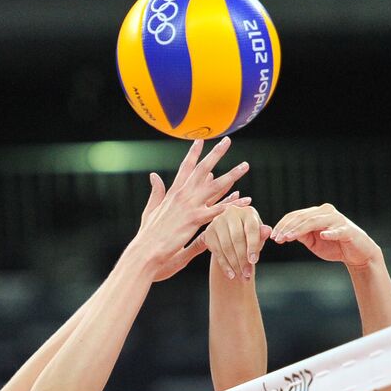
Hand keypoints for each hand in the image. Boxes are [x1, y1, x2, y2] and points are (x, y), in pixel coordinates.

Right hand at [133, 137, 250, 281]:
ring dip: (231, 175)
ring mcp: (189, 206)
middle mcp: (182, 195)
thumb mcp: (151, 210)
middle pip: (202, 170)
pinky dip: (232, 204)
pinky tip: (245, 200)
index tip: (200, 140)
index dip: (193, 153)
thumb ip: (156, 192)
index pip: (185, 168)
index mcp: (172, 193)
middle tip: (227, 141)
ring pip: (215, 186)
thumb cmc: (148, 234)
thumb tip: (153, 175)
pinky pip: (219, 210)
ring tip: (245, 166)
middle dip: (215, 154)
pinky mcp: (195, 220)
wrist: (146, 250)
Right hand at [204, 204, 271, 280]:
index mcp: (247, 212)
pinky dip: (224, 265)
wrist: (232, 236)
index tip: (254, 261)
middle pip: (237, 239)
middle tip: (247, 275)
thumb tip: (267, 231)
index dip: (253, 245)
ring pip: (226, 247)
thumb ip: (261, 235)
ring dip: (234, 264)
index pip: (251, 229)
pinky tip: (231, 275)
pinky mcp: (208, 232)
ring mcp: (218, 221)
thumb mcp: (257, 236)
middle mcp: (231, 212)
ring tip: (241, 277)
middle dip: (243, 259)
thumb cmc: (249, 236)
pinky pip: (217, 251)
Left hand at [270, 203, 381, 268]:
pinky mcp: (348, 230)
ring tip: (288, 238)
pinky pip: (338, 230)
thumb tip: (284, 233)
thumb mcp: (312, 241)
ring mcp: (338, 220)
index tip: (272, 236)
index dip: (283, 225)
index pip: (296, 215)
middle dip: (287, 228)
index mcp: (317, 213)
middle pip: (302, 217)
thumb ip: (301, 235)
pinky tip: (323, 236)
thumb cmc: (333, 246)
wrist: (357, 254)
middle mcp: (326, 212)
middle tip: (277, 239)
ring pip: (314, 222)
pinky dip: (331, 232)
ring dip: (299, 230)